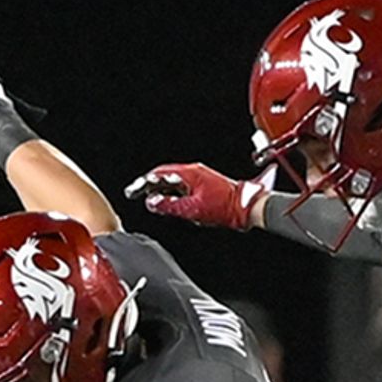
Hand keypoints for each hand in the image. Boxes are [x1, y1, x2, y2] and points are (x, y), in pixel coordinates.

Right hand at [130, 162, 258, 230]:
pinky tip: (168, 200)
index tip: (133, 189)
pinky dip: (172, 192)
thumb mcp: (193, 210)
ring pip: (174, 180)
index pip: (160, 173)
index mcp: (190, 173)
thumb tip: (152, 202)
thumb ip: (170, 205)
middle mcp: (195, 172)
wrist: (247, 208)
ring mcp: (201, 177)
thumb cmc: (226, 207)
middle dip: (150, 184)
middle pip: (166, 175)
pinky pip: (183, 186)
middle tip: (136, 192)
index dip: (144, 182)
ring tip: (149, 197)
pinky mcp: (205, 185)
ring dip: (161, 188)